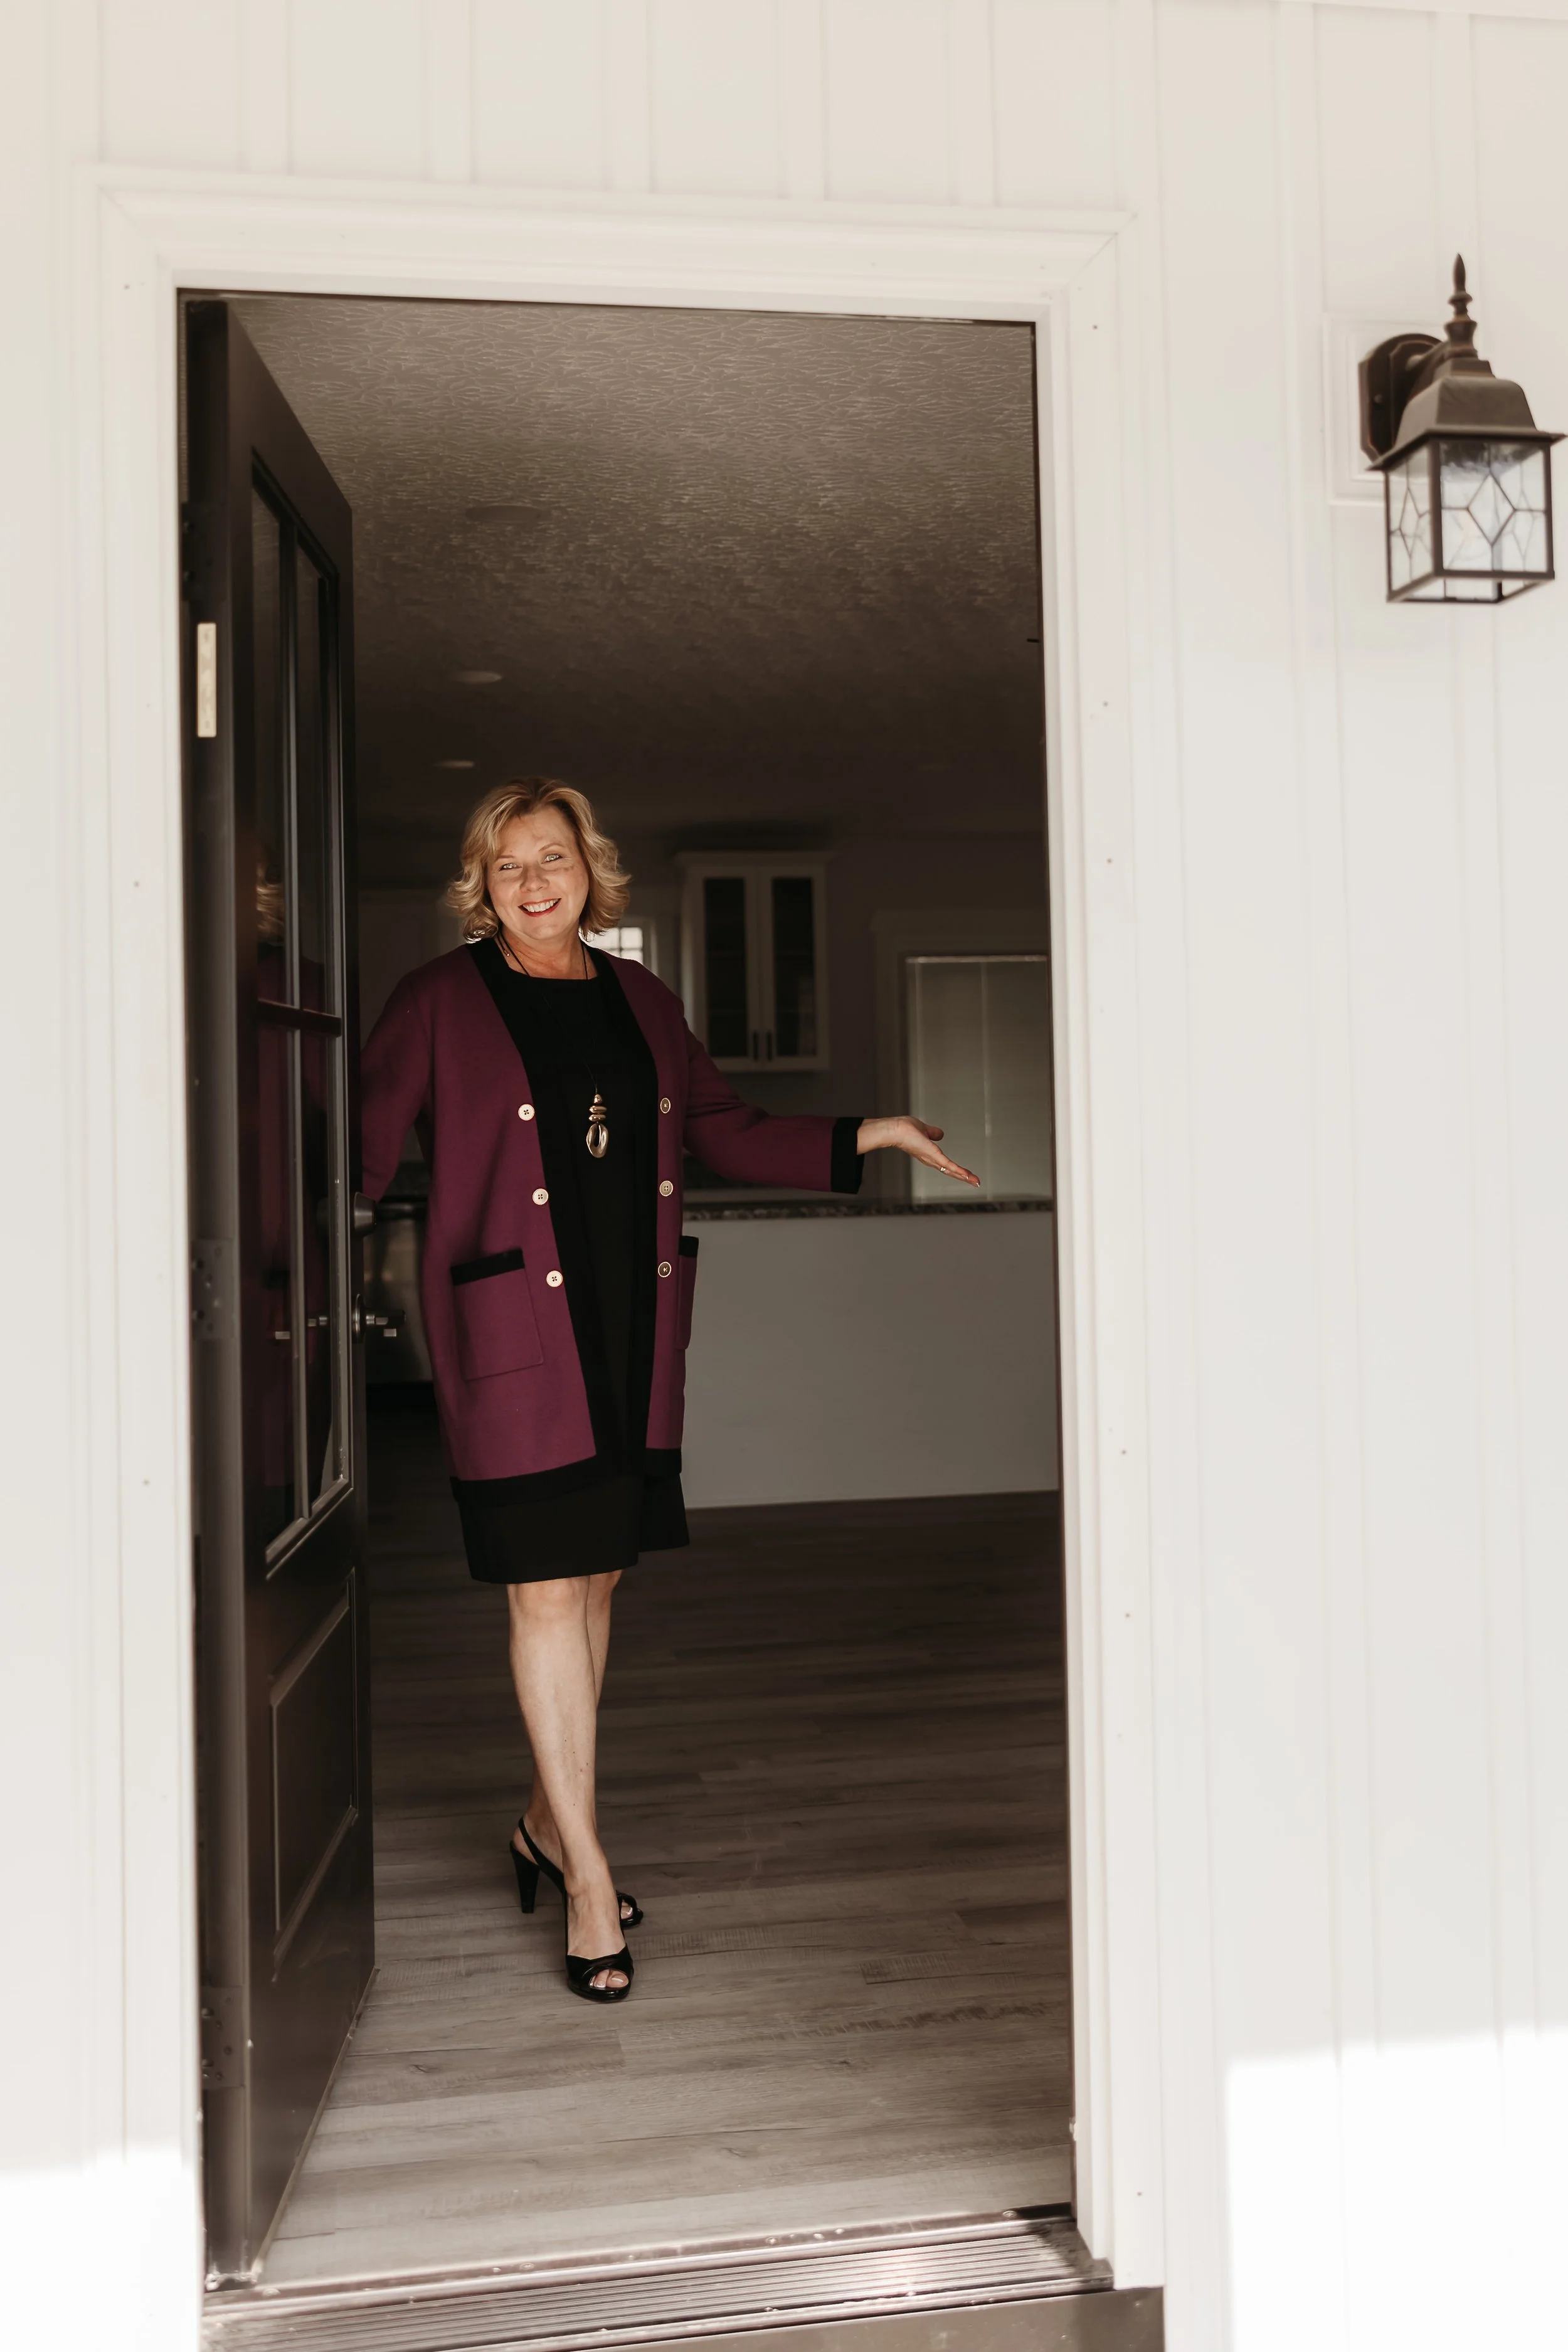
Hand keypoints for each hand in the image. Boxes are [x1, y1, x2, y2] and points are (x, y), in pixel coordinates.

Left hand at [856, 1114, 979, 1187]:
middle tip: (976, 1183)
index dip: (956, 1169)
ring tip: (976, 1181)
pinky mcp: (933, 1156)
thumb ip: (932, 1133)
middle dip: (964, 1177)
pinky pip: (948, 1165)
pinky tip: (967, 1175)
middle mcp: (930, 1160)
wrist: (894, 1130)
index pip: (945, 1164)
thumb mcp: (923, 1130)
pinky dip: (958, 1171)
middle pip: (950, 1171)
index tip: (967, 1175)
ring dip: (964, 1176)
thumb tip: (940, 1134)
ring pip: (950, 1170)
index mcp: (929, 1154)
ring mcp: (931, 1159)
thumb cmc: (903, 1129)